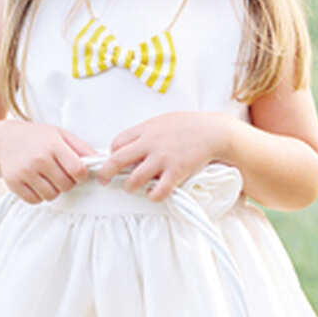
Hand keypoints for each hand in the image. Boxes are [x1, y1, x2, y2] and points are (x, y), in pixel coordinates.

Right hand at [0, 121, 95, 203]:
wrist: (4, 140)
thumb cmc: (37, 137)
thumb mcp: (60, 134)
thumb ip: (81, 147)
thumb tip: (101, 161)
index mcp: (53, 145)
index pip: (78, 171)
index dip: (81, 175)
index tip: (77, 173)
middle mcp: (39, 159)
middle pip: (66, 186)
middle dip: (67, 183)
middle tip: (60, 174)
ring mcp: (25, 172)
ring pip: (51, 196)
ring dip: (53, 190)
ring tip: (48, 178)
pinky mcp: (14, 183)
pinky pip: (35, 200)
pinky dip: (39, 196)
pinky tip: (37, 183)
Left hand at [97, 112, 231, 199]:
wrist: (213, 131)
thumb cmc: (189, 125)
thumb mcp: (162, 120)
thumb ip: (146, 132)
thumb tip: (132, 144)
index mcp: (145, 129)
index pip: (117, 143)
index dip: (113, 153)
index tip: (115, 160)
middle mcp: (150, 144)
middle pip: (117, 160)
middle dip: (106, 173)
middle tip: (104, 180)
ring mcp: (162, 159)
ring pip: (134, 180)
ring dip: (129, 187)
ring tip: (132, 188)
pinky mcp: (176, 172)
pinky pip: (158, 191)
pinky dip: (153, 196)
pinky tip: (153, 194)